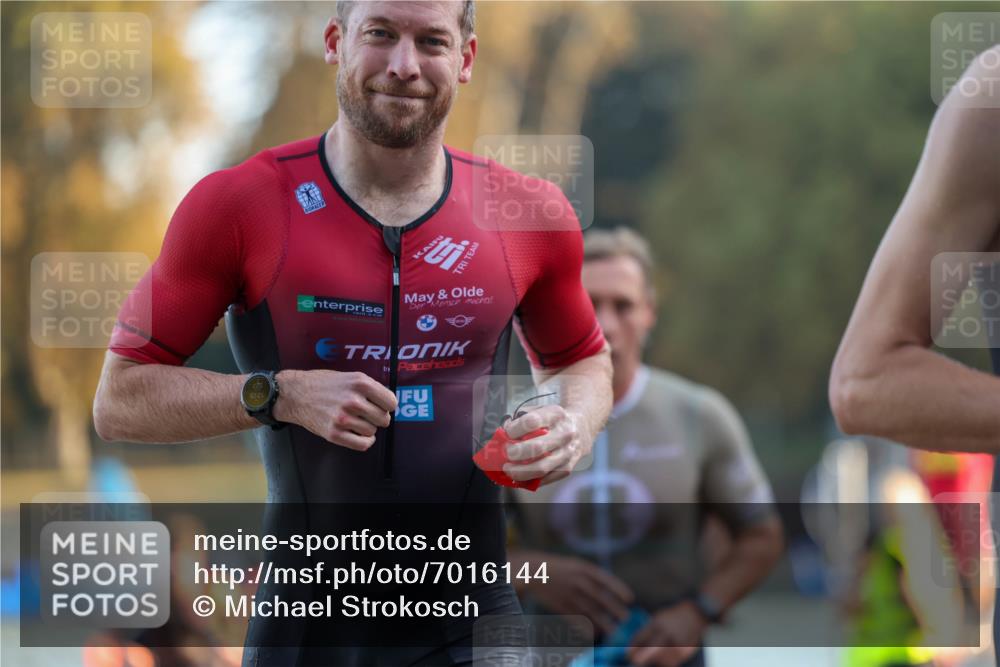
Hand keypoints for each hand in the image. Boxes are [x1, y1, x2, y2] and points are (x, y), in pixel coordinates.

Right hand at [274, 370, 396, 450]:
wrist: (295, 394)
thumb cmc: (322, 384)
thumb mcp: (350, 376)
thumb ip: (370, 388)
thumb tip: (388, 402)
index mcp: (360, 383)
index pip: (391, 402)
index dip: (387, 405)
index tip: (382, 406)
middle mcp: (353, 400)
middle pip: (383, 419)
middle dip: (377, 417)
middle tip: (366, 414)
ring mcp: (344, 418)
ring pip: (372, 431)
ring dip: (367, 428)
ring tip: (356, 420)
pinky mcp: (334, 433)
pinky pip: (362, 444)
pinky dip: (364, 442)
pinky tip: (358, 434)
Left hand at [503, 405, 591, 485]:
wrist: (580, 427)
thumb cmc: (551, 420)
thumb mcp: (539, 411)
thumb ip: (519, 419)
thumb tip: (503, 433)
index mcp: (556, 414)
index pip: (531, 422)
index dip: (514, 429)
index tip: (506, 434)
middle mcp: (565, 433)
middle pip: (537, 447)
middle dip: (516, 453)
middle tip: (506, 454)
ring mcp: (568, 452)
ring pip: (542, 467)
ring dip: (521, 471)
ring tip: (509, 470)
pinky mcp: (568, 468)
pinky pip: (547, 478)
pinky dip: (531, 480)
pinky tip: (520, 477)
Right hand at [524, 554, 633, 635]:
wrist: (535, 571)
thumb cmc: (561, 569)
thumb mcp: (577, 565)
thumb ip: (593, 577)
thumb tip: (612, 592)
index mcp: (583, 568)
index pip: (605, 579)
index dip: (618, 589)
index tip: (630, 599)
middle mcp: (577, 580)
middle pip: (599, 597)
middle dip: (614, 608)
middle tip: (626, 619)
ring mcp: (568, 593)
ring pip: (588, 610)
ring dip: (602, 622)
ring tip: (612, 631)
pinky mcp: (560, 604)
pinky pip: (575, 618)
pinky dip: (585, 627)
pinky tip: (593, 634)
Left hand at [627, 602, 705, 666]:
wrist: (696, 614)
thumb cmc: (672, 617)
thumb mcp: (658, 619)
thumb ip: (647, 631)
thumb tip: (634, 646)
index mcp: (658, 622)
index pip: (642, 636)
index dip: (633, 647)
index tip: (627, 654)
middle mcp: (668, 631)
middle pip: (652, 648)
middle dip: (642, 656)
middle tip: (634, 661)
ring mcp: (678, 641)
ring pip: (663, 657)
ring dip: (655, 660)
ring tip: (651, 659)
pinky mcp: (686, 649)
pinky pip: (673, 661)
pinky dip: (666, 662)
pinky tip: (664, 659)